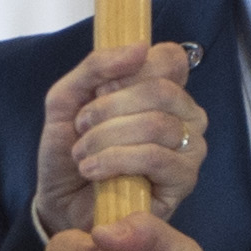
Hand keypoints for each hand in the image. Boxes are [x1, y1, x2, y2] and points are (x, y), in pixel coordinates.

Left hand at [35, 42, 205, 234]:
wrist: (61, 201)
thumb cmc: (71, 149)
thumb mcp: (68, 98)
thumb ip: (97, 67)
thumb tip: (140, 48)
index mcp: (163, 89)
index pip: (170, 58)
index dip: (132, 69)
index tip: (100, 89)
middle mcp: (185, 115)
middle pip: (161, 90)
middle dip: (110, 108)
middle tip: (82, 126)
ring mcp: (189, 148)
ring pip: (156, 125)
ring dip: (107, 138)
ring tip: (83, 154)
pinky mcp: (183, 181)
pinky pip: (157, 158)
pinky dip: (117, 160)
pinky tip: (94, 171)